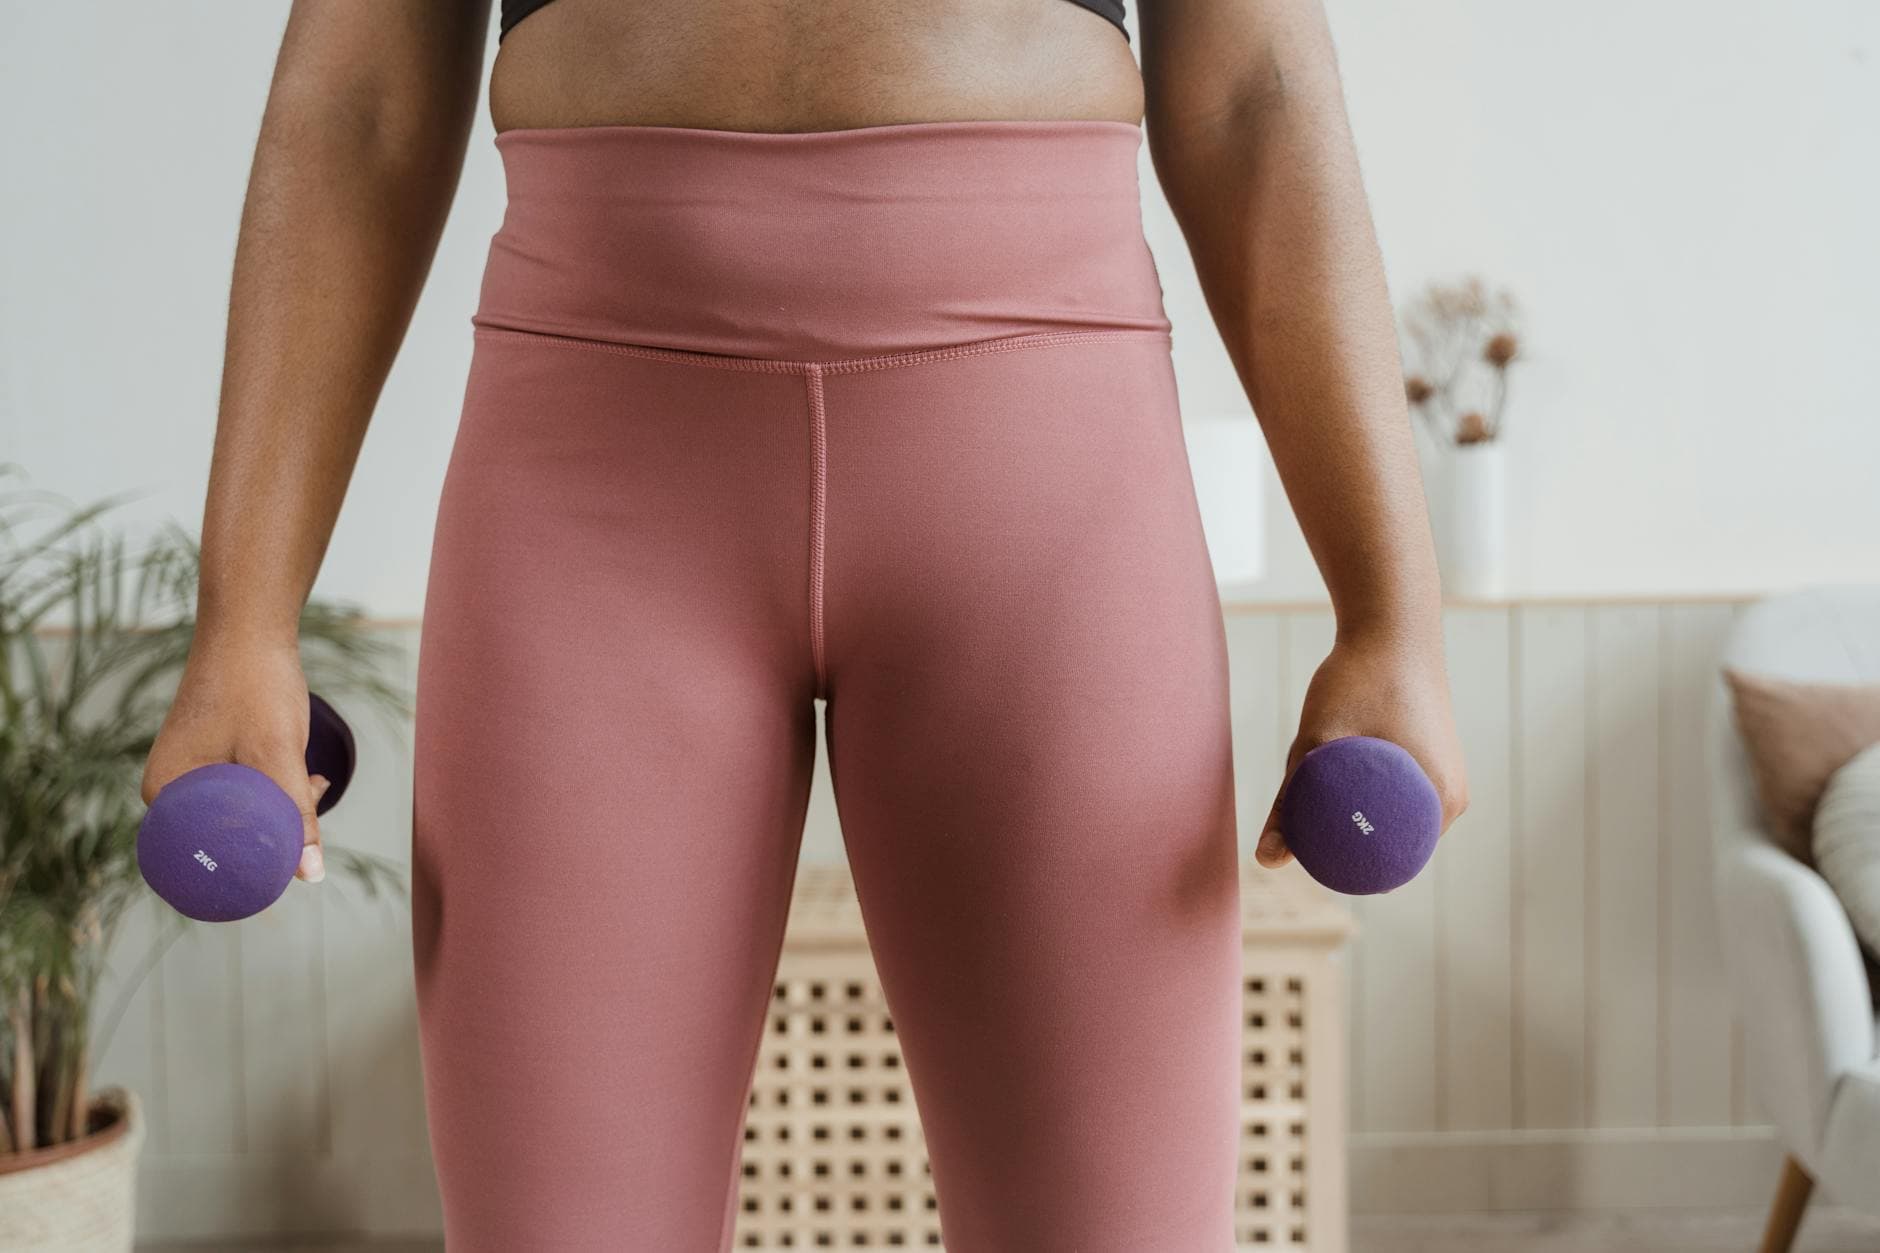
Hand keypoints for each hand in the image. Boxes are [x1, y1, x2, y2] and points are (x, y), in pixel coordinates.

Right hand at [141, 631, 328, 883]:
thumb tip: (310, 875)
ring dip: (281, 808)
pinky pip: (245, 792)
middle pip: (225, 838)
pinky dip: (277, 789)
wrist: (251, 627)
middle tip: (308, 802)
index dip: (251, 867)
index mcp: (165, 795)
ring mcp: (190, 771)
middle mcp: (169, 787)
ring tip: (310, 781)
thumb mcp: (278, 756)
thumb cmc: (254, 686)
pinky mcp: (213, 758)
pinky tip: (308, 777)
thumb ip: (294, 815)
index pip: (204, 858)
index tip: (292, 861)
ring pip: (241, 814)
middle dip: (273, 832)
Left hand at [1255, 626, 1468, 868]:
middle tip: (1302, 826)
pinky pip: (1402, 798)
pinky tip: (1339, 791)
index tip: (1305, 856)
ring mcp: (1448, 778)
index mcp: (1441, 802)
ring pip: (1397, 821)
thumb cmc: (1359, 676)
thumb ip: (1290, 802)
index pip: (1393, 866)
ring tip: (1315, 805)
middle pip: (1395, 846)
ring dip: (1360, 821)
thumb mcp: (1316, 743)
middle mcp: (1453, 798)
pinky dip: (1371, 800)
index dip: (1347, 870)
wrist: (1392, 624)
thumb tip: (1266, 861)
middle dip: (1350, 845)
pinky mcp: (1436, 760)